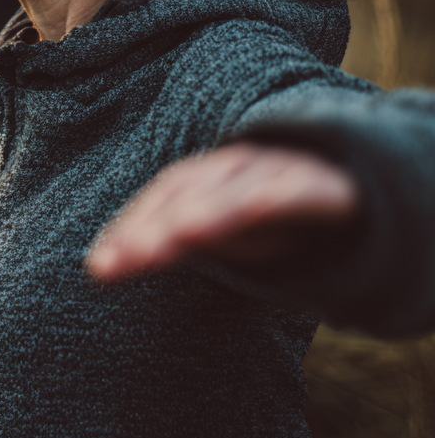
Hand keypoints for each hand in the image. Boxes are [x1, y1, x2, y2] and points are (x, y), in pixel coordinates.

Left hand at [86, 142, 360, 280]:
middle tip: (124, 260)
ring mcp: (271, 170)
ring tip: (181, 233)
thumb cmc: (260, 213)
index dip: (129, 230)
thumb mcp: (212, 233)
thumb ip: (162, 244)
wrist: (342, 183)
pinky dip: (275, 193)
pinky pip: (295, 189)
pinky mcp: (318, 182)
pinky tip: (258, 206)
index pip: (158, 202)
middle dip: (153, 227)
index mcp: (200, 181)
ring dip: (206, 209)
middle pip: (184, 195)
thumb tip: (94, 266)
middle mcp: (228, 170)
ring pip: (232, 191)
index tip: (100, 268)